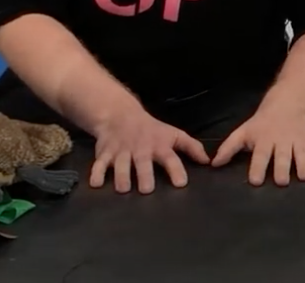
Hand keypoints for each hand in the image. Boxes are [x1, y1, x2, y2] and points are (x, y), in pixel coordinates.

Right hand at [89, 106, 211, 193]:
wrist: (121, 115)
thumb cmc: (152, 130)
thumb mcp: (174, 135)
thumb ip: (191, 147)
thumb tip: (208, 162)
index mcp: (159, 146)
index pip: (170, 158)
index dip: (176, 170)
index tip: (181, 183)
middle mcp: (141, 149)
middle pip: (143, 163)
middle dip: (144, 175)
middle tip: (147, 189)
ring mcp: (121, 152)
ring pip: (121, 165)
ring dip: (122, 176)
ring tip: (124, 189)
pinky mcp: (105, 154)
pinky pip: (99, 164)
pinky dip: (97, 173)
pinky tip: (96, 184)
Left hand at [211, 105, 304, 185]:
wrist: (286, 104)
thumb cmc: (262, 124)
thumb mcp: (243, 132)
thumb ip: (229, 148)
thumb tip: (214, 164)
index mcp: (264, 141)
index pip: (260, 156)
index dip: (257, 168)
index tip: (256, 181)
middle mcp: (282, 141)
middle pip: (282, 157)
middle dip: (282, 169)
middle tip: (281, 182)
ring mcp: (298, 141)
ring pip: (302, 154)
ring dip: (303, 165)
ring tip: (304, 177)